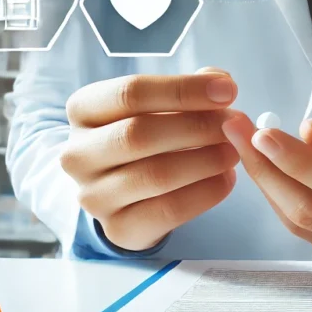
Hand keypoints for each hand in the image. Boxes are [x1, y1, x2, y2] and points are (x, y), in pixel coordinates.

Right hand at [62, 70, 240, 250]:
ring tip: (233, 151)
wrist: (122, 195)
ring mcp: (93, 195)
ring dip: (205, 160)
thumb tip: (220, 83)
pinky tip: (226, 179)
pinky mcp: (117, 228)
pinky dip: (206, 193)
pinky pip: (168, 211)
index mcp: (83, 110)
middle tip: (234, 124)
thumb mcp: (155, 106)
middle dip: (197, 126)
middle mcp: (77, 153)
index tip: (228, 90)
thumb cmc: (143, 138)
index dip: (183, 89)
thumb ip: (187, 90)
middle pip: (139, 133)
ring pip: (155, 175)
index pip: (130, 93)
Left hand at [221, 106, 311, 272]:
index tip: (262, 132)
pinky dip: (282, 200)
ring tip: (245, 146)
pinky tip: (269, 171)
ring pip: (305, 226)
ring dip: (268, 185)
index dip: (299, 162)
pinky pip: (308, 233)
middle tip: (238, 132)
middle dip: (269, 171)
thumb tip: (307, 132)